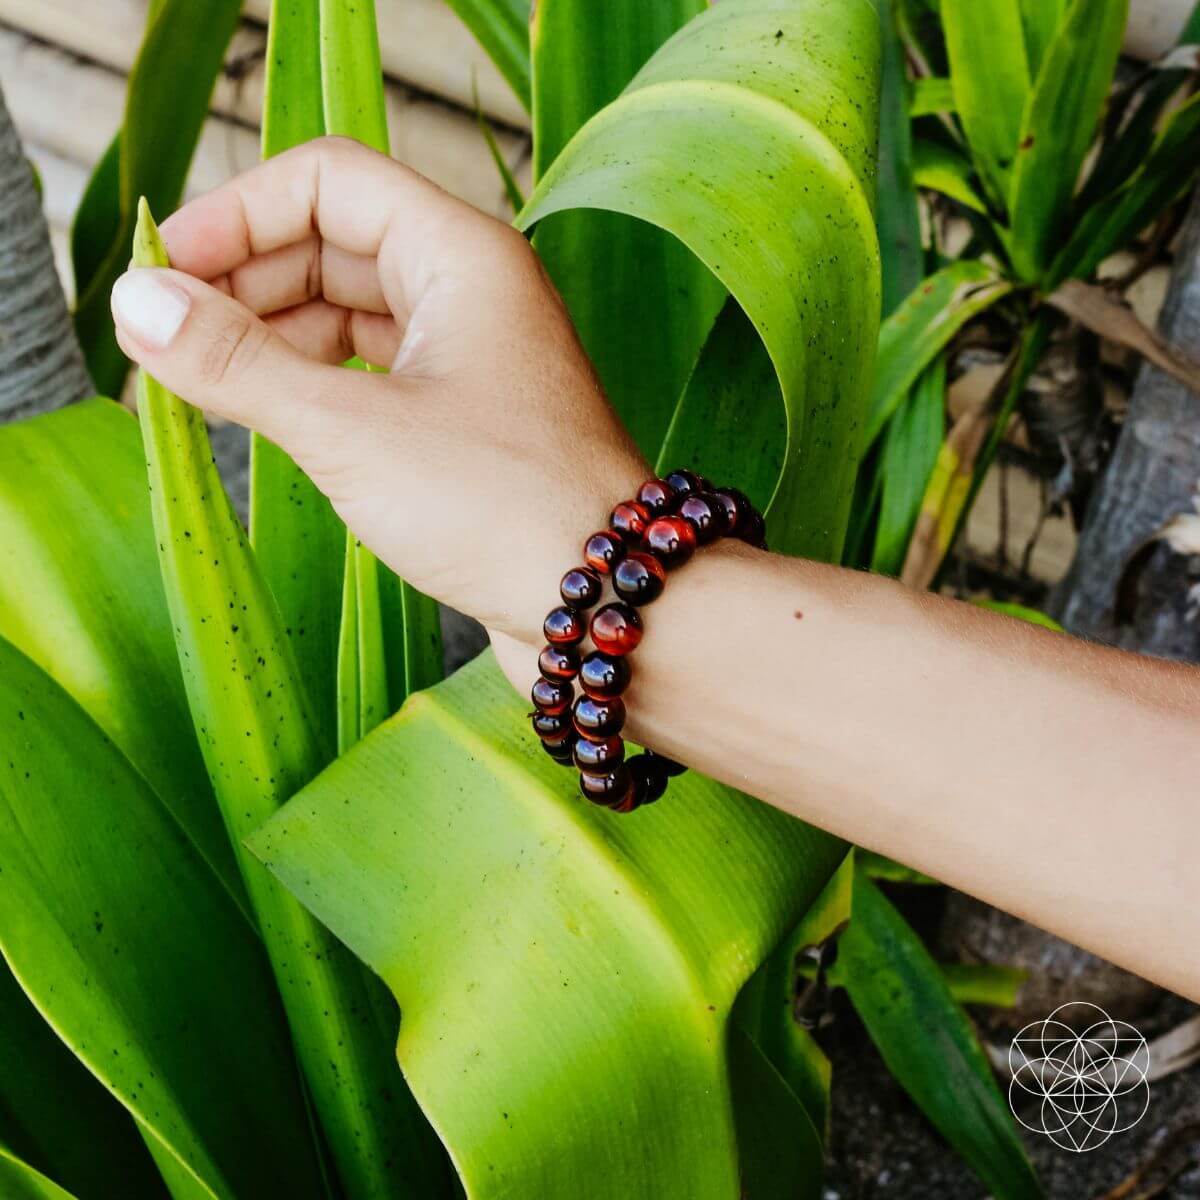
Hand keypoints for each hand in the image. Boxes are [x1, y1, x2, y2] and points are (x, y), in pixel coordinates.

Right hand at [110, 136, 648, 647]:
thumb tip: (137, 304)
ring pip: (350, 314)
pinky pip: (374, 375)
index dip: (235, 216)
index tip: (164, 275)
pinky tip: (267, 418)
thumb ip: (239, 364)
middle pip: (333, 244)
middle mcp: (474, 293)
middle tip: (164, 342)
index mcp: (461, 255)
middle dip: (244, 284)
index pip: (327, 182)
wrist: (607, 606)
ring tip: (198, 386)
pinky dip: (315, 387)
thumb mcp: (352, 432)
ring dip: (272, 339)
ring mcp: (474, 358)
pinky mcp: (469, 423)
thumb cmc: (504, 509)